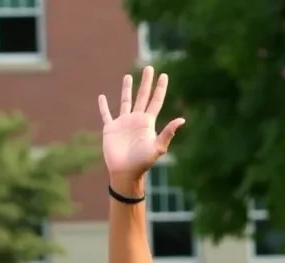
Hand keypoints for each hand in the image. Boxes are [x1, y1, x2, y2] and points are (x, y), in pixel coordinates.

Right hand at [98, 67, 184, 186]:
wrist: (125, 172)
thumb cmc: (142, 162)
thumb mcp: (157, 147)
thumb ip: (168, 133)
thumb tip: (182, 119)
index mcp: (148, 123)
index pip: (155, 101)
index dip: (160, 88)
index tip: (164, 75)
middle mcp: (136, 120)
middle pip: (142, 96)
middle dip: (146, 82)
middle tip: (149, 67)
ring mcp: (123, 123)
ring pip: (126, 101)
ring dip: (127, 89)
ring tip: (128, 76)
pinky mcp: (110, 128)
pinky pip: (106, 114)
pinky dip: (103, 106)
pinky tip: (102, 97)